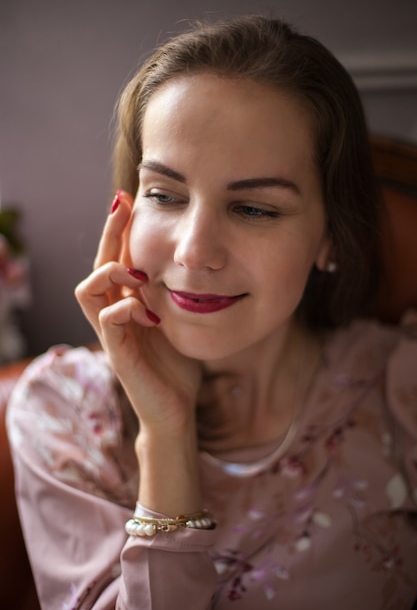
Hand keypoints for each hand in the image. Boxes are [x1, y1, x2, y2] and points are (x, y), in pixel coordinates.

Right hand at [75, 191, 201, 437]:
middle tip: (123, 205)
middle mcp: (114, 315)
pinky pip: (107, 323)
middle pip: (98, 266)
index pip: (116, 260)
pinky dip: (123, 310)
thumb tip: (189, 260)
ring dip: (109, 272)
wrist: (176, 410)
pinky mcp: (119, 356)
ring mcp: (113, 335)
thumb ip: (173, 294)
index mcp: (128, 304)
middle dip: (110, 234)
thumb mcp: (178, 320)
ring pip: (87, 291)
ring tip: (136, 272)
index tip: (130, 199)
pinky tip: (148, 311)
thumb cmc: (178, 366)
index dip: (120, 230)